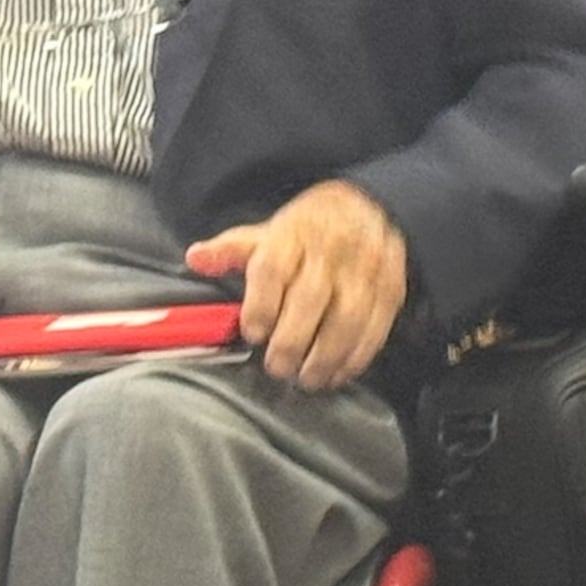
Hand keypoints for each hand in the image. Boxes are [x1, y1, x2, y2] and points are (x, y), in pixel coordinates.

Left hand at [184, 179, 406, 391]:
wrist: (369, 207)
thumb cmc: (308, 230)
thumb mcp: (267, 232)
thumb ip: (231, 250)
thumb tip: (196, 258)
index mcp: (293, 235)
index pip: (273, 270)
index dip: (261, 306)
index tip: (254, 333)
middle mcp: (330, 252)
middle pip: (311, 299)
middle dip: (292, 341)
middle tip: (278, 367)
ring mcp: (364, 271)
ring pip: (347, 318)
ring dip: (327, 355)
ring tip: (309, 378)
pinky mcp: (389, 289)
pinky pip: (375, 326)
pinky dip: (358, 355)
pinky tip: (339, 373)